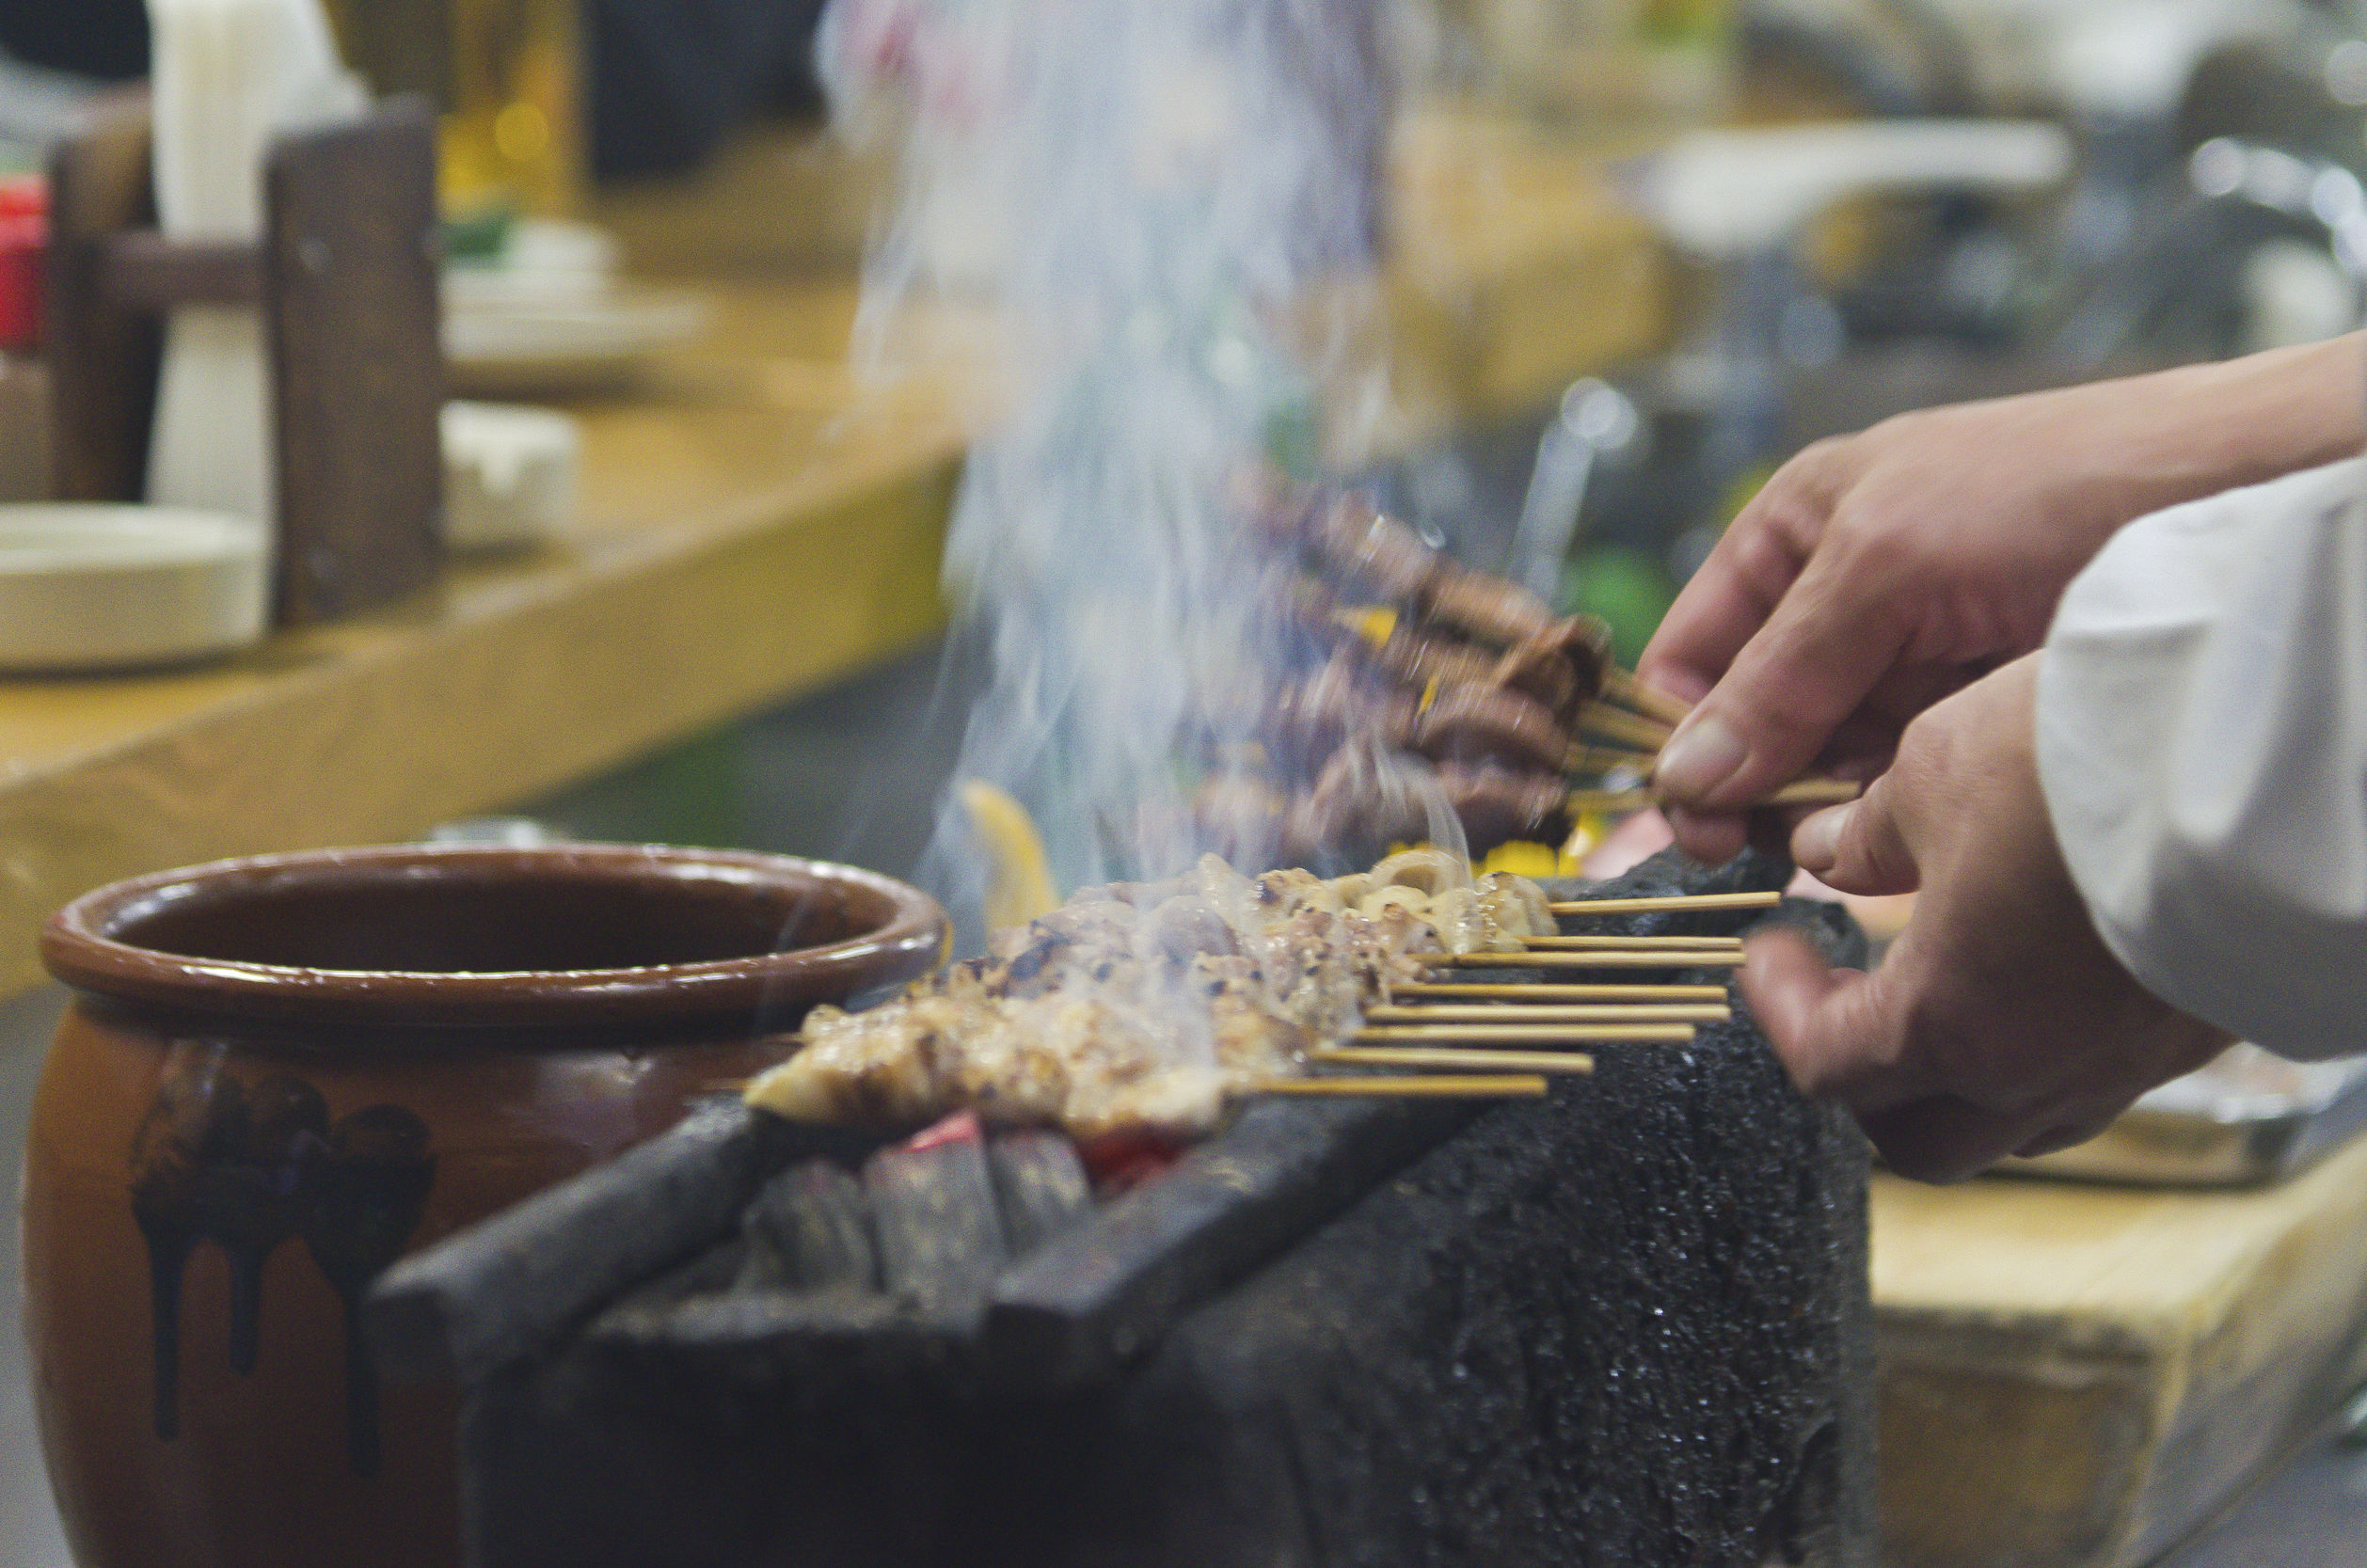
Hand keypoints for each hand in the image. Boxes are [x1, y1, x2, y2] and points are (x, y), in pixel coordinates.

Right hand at [1640, 336, 2366, 864]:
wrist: (2231, 495)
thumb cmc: (2055, 485)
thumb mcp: (1883, 565)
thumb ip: (1781, 675)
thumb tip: (1686, 776)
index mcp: (1796, 534)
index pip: (1694, 657)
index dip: (1681, 739)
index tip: (1691, 823)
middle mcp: (1840, 600)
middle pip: (1753, 722)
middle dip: (1749, 785)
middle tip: (1746, 859)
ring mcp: (1910, 659)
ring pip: (1826, 761)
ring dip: (1823, 807)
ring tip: (1836, 843)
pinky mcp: (1971, 710)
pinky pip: (1901, 779)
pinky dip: (1891, 812)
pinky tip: (1901, 830)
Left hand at [1741, 655, 2229, 1182]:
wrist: (2260, 760)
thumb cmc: (2078, 764)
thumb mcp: (1933, 771)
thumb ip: (1868, 834)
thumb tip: (1828, 855)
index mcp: (1951, 1025)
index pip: (1827, 1068)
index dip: (1780, 1012)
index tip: (1766, 952)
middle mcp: (2039, 1072)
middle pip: (1920, 1140)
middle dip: (1864, 1084)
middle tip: (1841, 996)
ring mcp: (2127, 1066)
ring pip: (2017, 1122)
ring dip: (1957, 1076)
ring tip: (1936, 984)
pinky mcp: (2195, 1034)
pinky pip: (2098, 1079)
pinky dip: (2043, 1049)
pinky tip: (2036, 972)